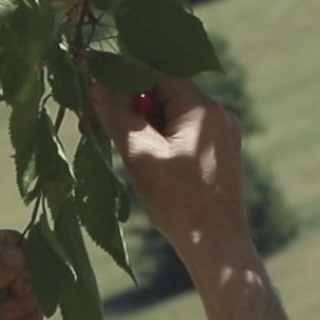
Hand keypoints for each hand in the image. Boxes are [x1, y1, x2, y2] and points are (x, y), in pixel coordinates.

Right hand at [90, 78, 250, 264]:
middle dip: (134, 111)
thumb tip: (98, 86)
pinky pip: (185, 138)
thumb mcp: (141, 156)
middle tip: (105, 131)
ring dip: (146, 130)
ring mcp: (222, 136)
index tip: (100, 99)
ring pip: (174, 119)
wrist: (215, 243)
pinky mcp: (220, 157)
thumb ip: (119, 118)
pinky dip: (163, 144)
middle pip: (167, 97)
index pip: (159, 76)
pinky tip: (150, 168)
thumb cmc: (177, 200)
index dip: (126, 84)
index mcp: (203, 108)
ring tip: (129, 157)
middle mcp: (219, 115)